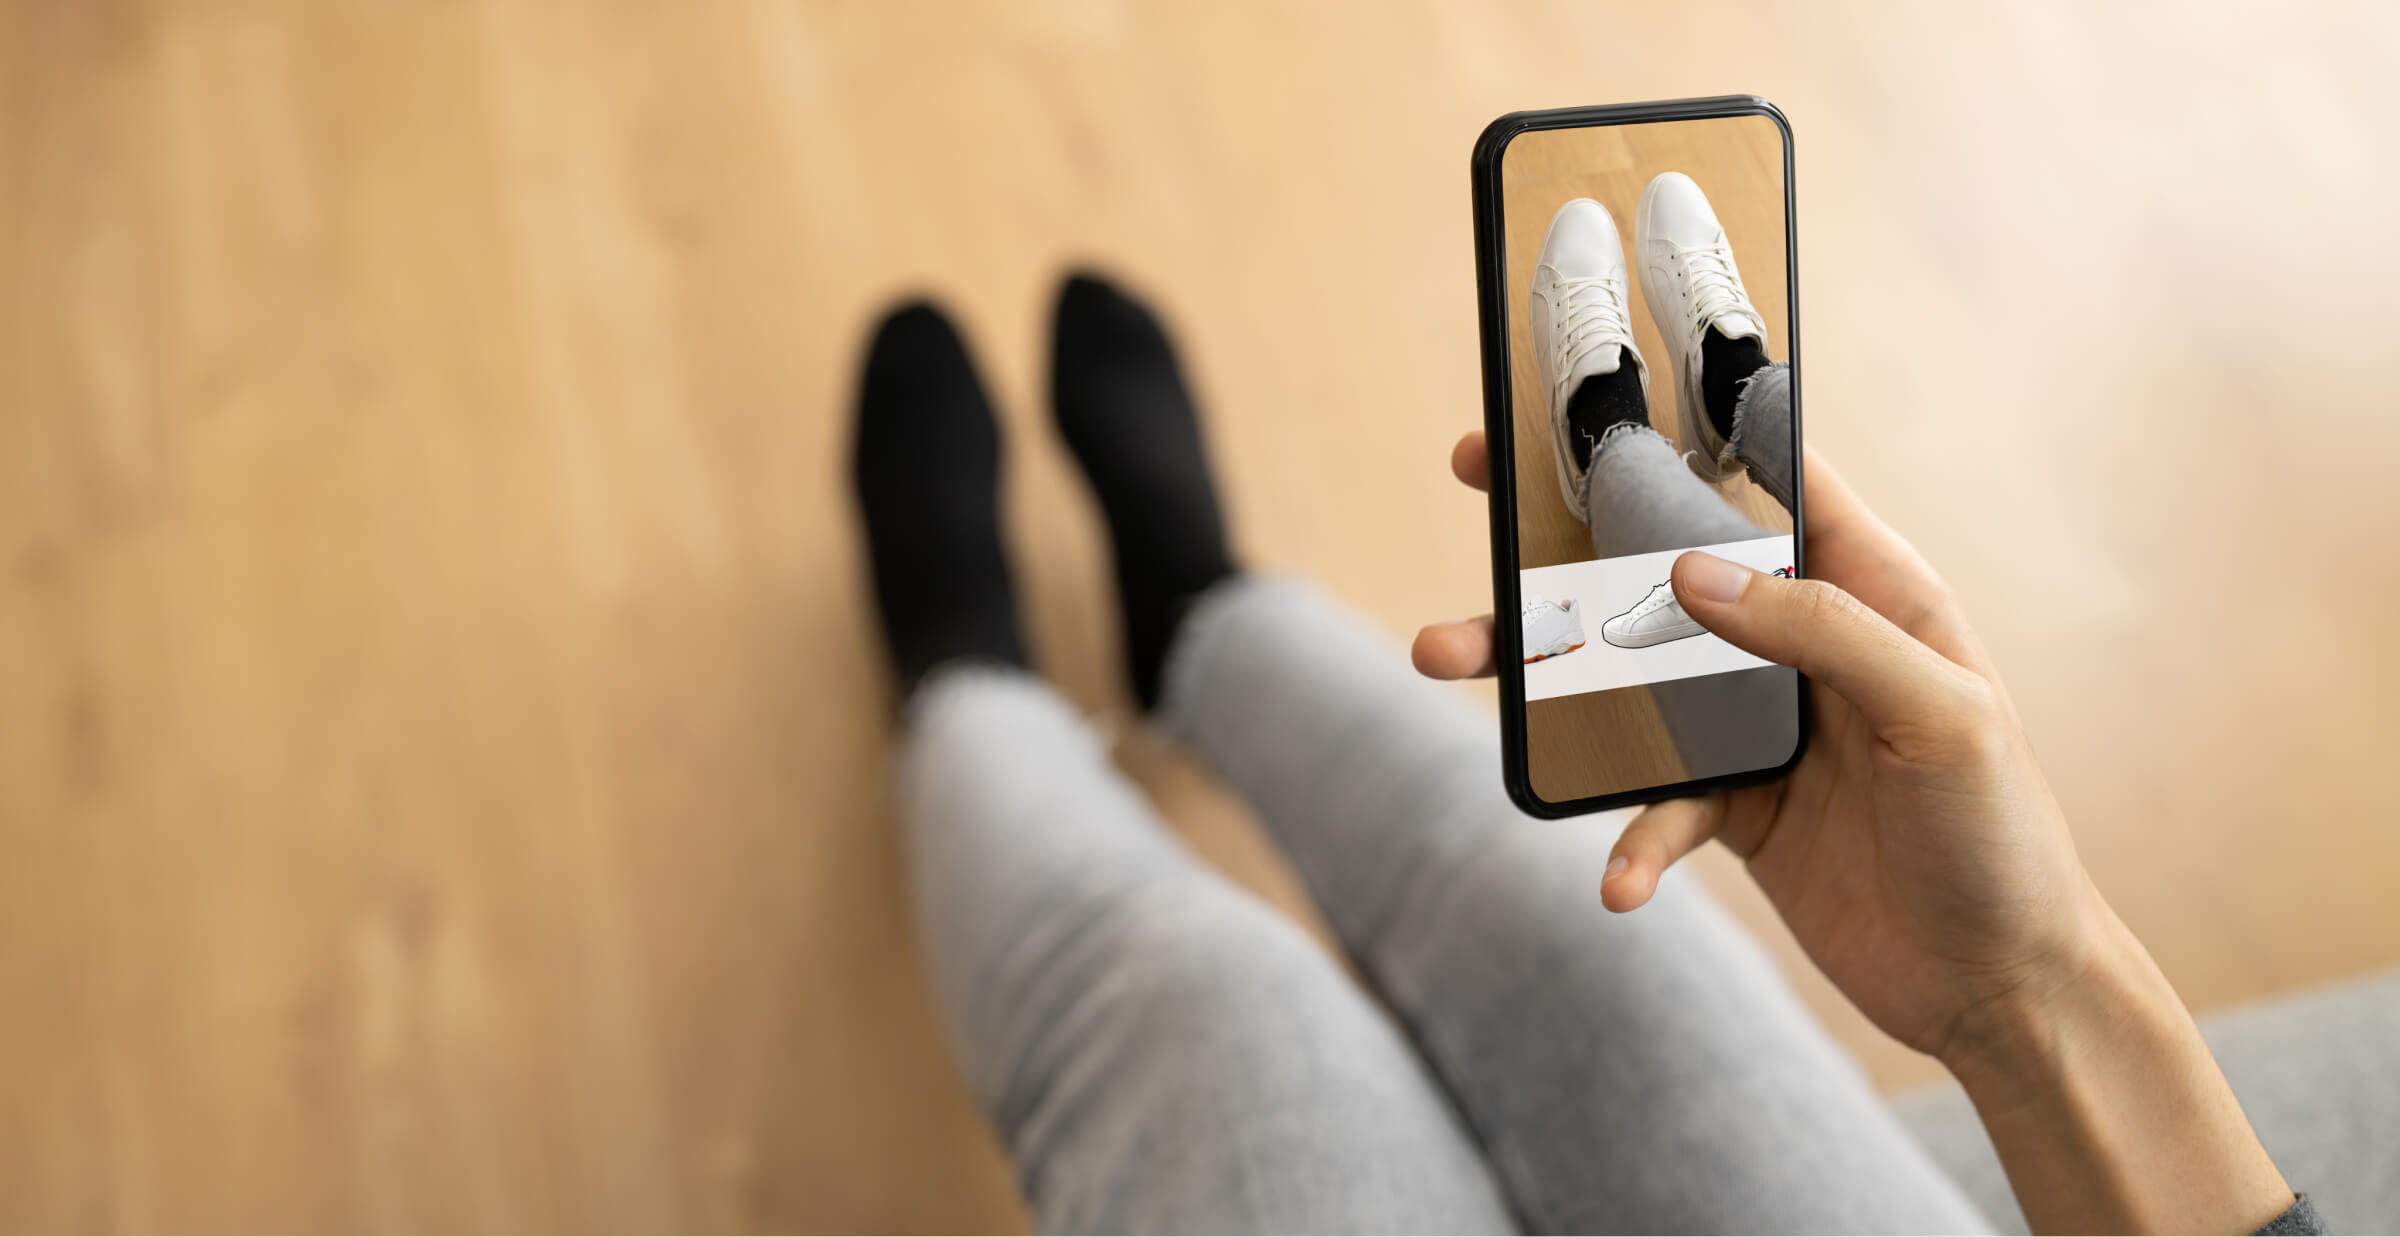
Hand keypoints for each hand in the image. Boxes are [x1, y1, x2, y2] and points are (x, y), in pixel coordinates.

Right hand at [1418, 432, 2291, 1231]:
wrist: (2000, 988)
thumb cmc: (2003, 837)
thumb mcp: (1943, 714)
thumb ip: (1824, 631)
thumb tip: (1693, 572)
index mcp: (1869, 588)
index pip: (1769, 476)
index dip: (1684, 425)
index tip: (1590, 394)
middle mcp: (1802, 642)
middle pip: (1663, 564)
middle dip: (1565, 532)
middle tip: (1475, 485)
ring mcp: (1758, 724)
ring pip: (1626, 676)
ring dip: (1540, 676)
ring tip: (1447, 660)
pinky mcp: (1733, 806)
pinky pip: (1653, 800)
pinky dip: (1631, 837)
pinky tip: (1623, 882)